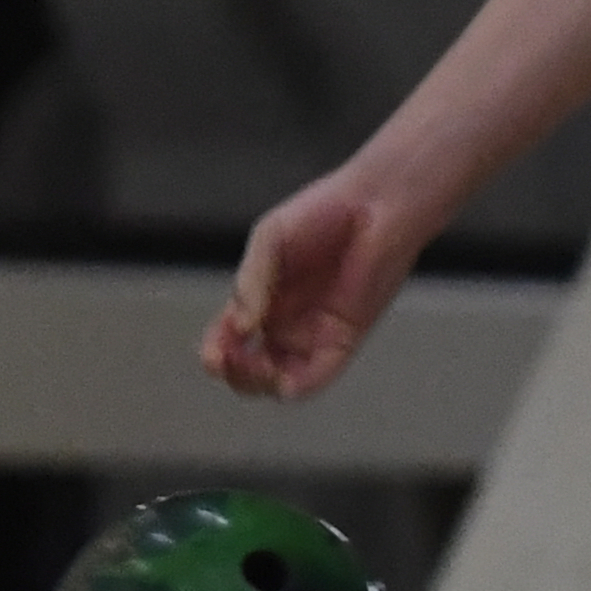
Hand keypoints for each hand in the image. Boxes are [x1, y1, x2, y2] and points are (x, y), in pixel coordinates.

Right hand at [201, 175, 423, 401]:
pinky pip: (318, 375)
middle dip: (234, 372)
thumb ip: (252, 280)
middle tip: (231, 360)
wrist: (377, 203)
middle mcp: (285, 320)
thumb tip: (240, 327)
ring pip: (279, 380)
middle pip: (248, 368)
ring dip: (261, 384)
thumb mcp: (271, 238)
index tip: (214, 354)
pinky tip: (285, 382)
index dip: (214, 353)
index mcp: (260, 298)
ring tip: (260, 367)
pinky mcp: (345, 336)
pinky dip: (298, 387)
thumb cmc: (325, 211)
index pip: (227, 340)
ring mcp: (314, 331)